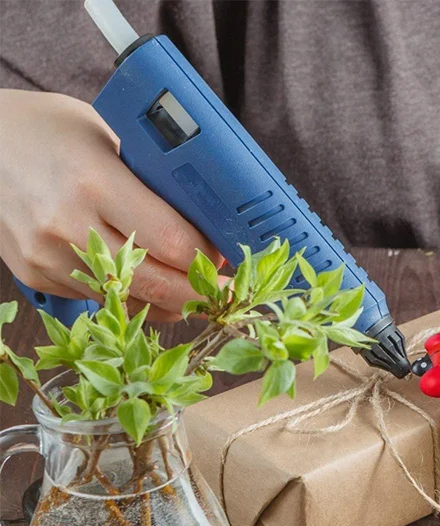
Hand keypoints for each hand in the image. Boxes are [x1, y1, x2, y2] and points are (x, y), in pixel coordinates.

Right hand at [0, 90, 221, 320]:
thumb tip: (206, 220)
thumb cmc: (50, 131)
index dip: (207, 257)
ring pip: (130, 300)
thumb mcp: (107, 137)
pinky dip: (133, 299)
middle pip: (157, 282)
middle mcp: (68, 224)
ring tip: (195, 294)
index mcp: (94, 181)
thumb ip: (152, 180)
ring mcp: (48, 255)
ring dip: (170, 303)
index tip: (227, 259)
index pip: (172, 240)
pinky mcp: (35, 274)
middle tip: (224, 292)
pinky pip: (101, 300)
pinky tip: (152, 289)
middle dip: (199, 293)